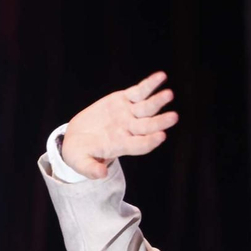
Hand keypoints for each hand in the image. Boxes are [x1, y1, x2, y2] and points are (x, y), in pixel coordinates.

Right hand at [57, 71, 178, 179]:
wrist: (77, 138)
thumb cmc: (80, 153)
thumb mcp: (80, 162)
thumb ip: (90, 169)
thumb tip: (100, 174)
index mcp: (120, 145)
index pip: (139, 145)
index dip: (150, 141)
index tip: (161, 136)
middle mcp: (128, 130)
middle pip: (148, 126)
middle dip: (160, 121)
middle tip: (173, 117)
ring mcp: (128, 114)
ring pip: (147, 107)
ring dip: (158, 101)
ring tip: (168, 94)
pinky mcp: (123, 100)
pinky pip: (139, 91)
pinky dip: (150, 84)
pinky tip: (161, 76)